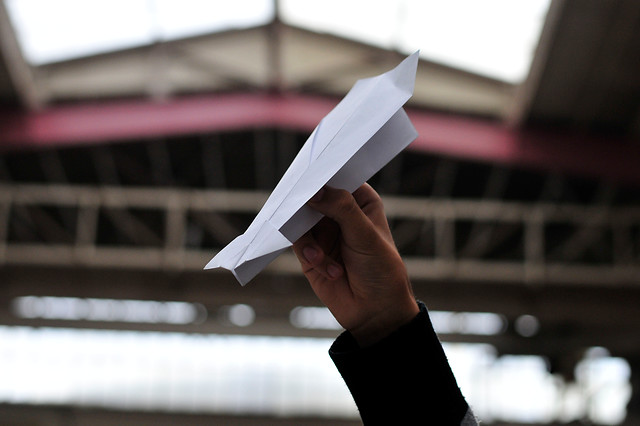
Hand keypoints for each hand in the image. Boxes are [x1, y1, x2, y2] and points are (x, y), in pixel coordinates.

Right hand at [292, 184, 418, 346]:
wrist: (375, 312)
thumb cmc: (381, 269)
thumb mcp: (366, 235)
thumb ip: (341, 209)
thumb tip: (315, 191)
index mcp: (360, 202)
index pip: (339, 178)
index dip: (324, 175)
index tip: (310, 176)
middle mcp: (340, 214)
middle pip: (314, 197)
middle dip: (307, 206)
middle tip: (300, 208)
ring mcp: (324, 233)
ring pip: (301, 221)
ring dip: (311, 239)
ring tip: (321, 257)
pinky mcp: (310, 253)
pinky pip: (299, 243)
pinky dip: (311, 255)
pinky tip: (331, 270)